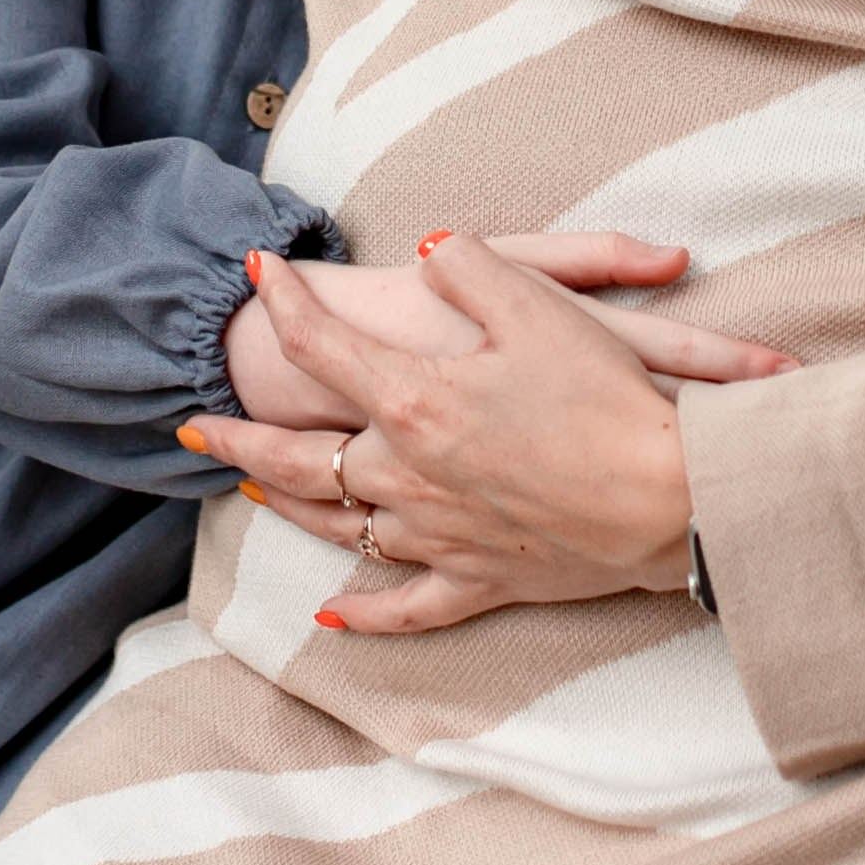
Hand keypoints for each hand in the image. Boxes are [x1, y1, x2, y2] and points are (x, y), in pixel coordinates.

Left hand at [186, 236, 788, 633]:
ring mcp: (439, 537)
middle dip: (238, 441)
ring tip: (250, 491)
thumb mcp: (541, 303)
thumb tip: (428, 247)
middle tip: (191, 431)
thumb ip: (471, 265)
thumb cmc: (609, 398)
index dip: (285, 303)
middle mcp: (409, 477)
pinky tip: (333, 618)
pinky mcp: (481, 581)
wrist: (673, 500)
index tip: (260, 273)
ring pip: (338, 529)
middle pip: (297, 462)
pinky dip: (365, 614)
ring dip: (287, 508)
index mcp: (415, 402)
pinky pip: (407, 606)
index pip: (322, 346)